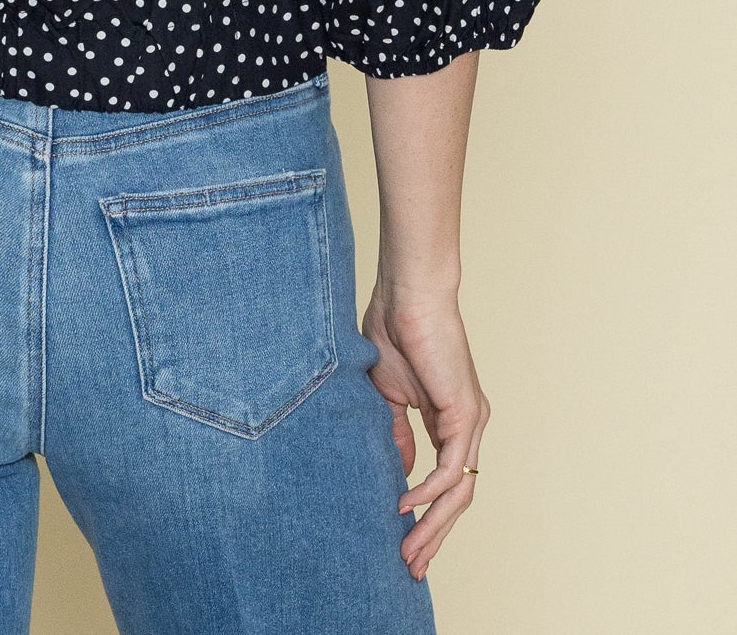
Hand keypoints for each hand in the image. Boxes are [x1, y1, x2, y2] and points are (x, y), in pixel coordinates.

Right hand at [362, 288, 488, 582]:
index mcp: (450, 421)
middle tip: (411, 566)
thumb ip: (395, 431)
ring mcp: (471, 421)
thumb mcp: (387, 393)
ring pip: (459, 491)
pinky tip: (406, 505)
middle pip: (457, 497)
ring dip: (433, 525)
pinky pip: (451, 467)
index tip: (403, 542)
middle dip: (434, 535)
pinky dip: (429, 490)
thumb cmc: (395, 329)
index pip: (445, 483)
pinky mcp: (465, 412)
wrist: (407, 293)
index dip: (427, 516)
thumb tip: (398, 469)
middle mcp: (467, 426)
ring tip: (409, 551)